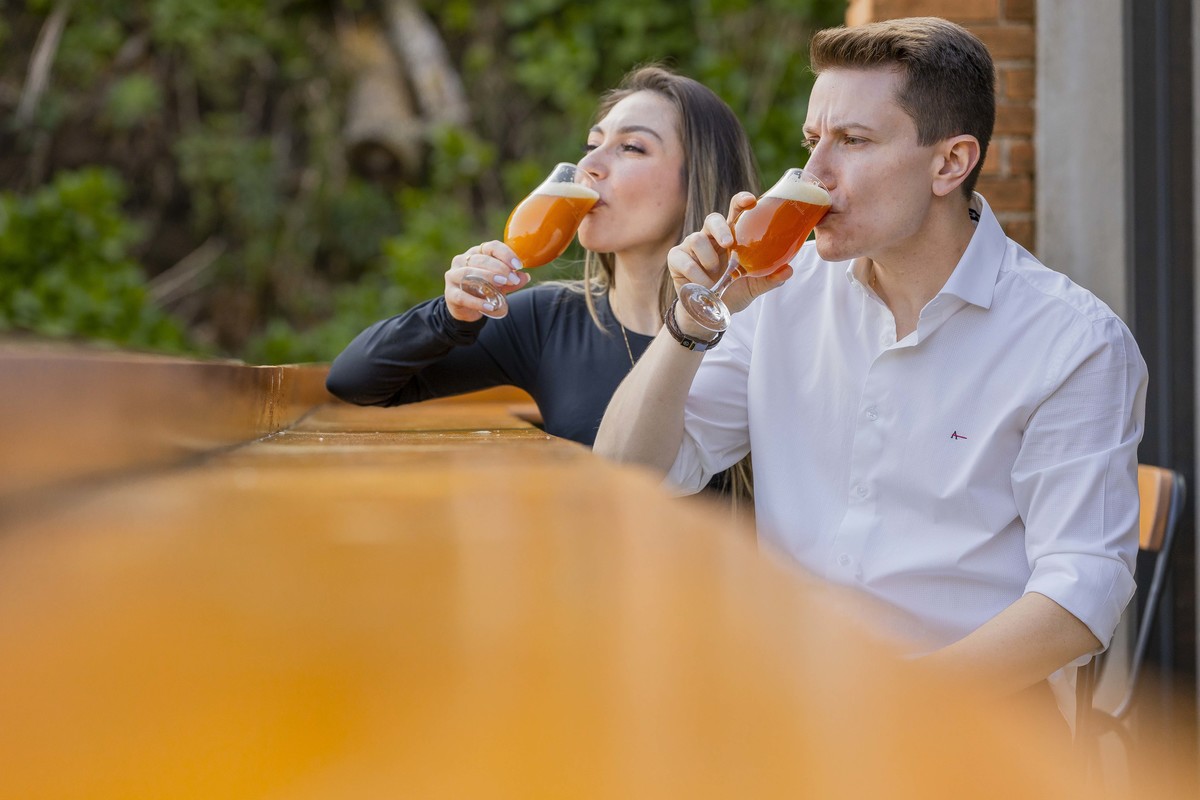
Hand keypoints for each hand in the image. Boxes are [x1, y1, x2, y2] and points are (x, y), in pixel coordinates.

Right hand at [445, 241, 530, 320]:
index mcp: (476, 253)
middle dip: (499, 268)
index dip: (505, 254)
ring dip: (487, 278)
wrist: (465, 309)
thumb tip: (525, 276)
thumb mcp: (500, 284)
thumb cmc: (483, 290)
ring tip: (503, 284)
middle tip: (513, 278)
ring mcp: (453, 276)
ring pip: (468, 273)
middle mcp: (462, 260)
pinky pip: (462, 296)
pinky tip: (490, 306)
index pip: (491, 247)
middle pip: (480, 259)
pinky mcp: (450, 294)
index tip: (518, 265)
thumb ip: (512, 280)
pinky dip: (477, 302)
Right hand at [666, 193, 791, 328]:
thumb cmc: (731, 293)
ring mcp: (691, 247)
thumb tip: (788, 270)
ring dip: (708, 259)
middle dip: (720, 228)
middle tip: (729, 244)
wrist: (707, 314)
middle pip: (712, 218)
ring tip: (715, 276)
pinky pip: (684, 259)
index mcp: (731, 237)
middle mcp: (710, 237)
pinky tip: (703, 285)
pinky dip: (695, 273)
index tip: (750, 201)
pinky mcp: (676, 258)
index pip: (735, 212)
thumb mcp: (753, 287)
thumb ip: (769, 278)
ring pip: (696, 239)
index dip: (741, 202)